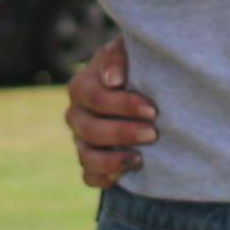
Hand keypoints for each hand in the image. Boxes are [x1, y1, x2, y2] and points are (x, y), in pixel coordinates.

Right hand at [64, 35, 154, 188]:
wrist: (144, 89)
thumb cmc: (136, 65)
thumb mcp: (129, 51)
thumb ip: (118, 56)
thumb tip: (114, 80)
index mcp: (82, 86)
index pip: (95, 98)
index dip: (123, 105)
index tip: (152, 109)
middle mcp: (76, 114)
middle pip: (90, 129)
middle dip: (122, 133)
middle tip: (153, 133)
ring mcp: (80, 140)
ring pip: (86, 156)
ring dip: (112, 160)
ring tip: (140, 159)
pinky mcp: (90, 161)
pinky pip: (88, 176)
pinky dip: (104, 178)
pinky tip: (126, 173)